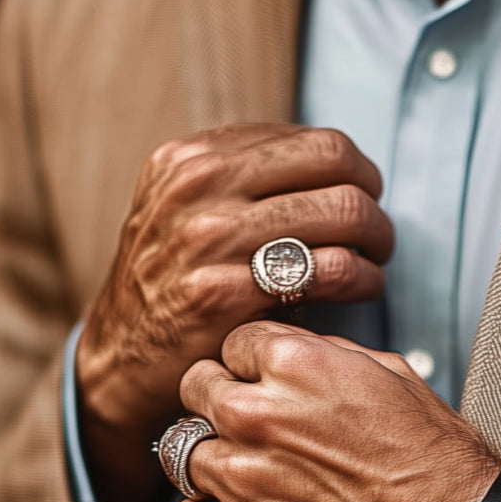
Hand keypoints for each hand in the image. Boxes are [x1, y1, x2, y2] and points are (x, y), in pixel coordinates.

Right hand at [75, 124, 392, 501]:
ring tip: (374, 263)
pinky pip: (332, 270)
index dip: (356, 172)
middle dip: (374, 202)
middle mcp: (197, 186)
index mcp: (193, 157)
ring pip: (343, 212)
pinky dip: (364, 279)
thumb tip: (333, 163)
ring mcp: (208, 238)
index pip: (316, 141)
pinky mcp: (223, 294)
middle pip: (337, 165)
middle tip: (379, 235)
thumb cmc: (173, 285)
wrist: (122, 359)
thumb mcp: (186, 209)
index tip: (364, 199)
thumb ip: (245, 179)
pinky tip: (362, 288)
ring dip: (377, 241)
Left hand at [169, 322, 500, 501]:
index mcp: (294, 361)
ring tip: (254, 484)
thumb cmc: (436, 461)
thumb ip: (325, 357)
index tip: (266, 390)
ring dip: (215, 467)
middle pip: (196, 393)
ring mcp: (243, 476)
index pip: (232, 346)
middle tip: (256, 435)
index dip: (251, 369)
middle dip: (222, 409)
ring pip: (185, 456)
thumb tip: (292, 356)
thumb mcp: (390, 375)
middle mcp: (258, 413)